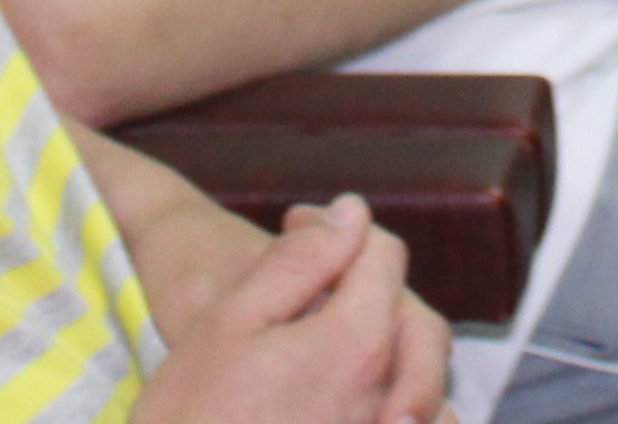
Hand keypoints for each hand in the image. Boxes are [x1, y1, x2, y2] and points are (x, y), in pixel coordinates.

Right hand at [136, 193, 446, 423]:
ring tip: (350, 332)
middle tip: (326, 281)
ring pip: (427, 384)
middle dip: (381, 288)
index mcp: (356, 346)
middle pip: (420, 325)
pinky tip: (379, 400)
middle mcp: (384, 396)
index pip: (385, 260)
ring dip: (406, 350)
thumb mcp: (229, 320)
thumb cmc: (190, 410)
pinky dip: (411, 405)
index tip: (295, 226)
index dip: (343, 230)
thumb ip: (297, 262)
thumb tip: (350, 213)